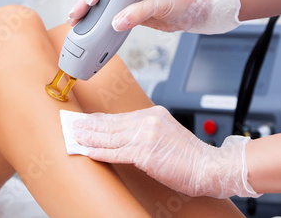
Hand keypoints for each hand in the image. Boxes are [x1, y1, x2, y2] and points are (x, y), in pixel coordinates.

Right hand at [67, 0, 241, 33]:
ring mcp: (128, 1)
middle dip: (85, 2)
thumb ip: (141, 11)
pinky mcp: (130, 15)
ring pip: (103, 5)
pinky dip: (99, 24)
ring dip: (88, 14)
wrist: (193, 14)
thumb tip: (117, 22)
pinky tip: (89, 30)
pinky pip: (110, 18)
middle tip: (76, 14)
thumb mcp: (162, 3)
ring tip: (75, 23)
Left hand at [73, 106, 258, 197]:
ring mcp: (146, 136)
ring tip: (74, 136)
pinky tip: (87, 150)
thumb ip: (147, 131)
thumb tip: (126, 137)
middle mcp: (148, 121)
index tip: (87, 120)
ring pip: (110, 136)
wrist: (208, 166)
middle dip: (90, 125)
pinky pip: (115, 152)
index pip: (120, 117)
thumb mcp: (168, 134)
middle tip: (72, 125)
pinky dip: (99, 151)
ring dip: (89, 137)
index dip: (100, 119)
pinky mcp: (144, 153)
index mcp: (154, 114)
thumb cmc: (190, 156)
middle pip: (112, 124)